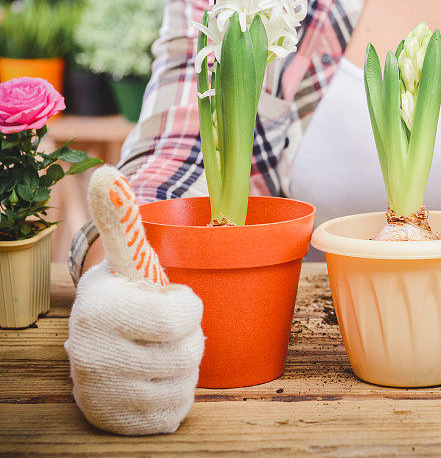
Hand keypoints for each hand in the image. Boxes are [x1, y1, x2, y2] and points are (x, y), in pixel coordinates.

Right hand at [64, 167, 203, 434]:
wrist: (94, 350)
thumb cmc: (124, 300)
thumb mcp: (123, 262)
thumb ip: (121, 222)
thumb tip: (104, 172)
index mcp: (101, 310)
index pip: (181, 316)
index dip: (187, 306)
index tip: (167, 301)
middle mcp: (95, 357)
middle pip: (191, 351)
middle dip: (189, 336)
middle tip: (164, 330)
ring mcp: (107, 395)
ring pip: (188, 380)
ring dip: (184, 364)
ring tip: (158, 351)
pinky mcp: (120, 422)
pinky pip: (177, 409)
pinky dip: (176, 394)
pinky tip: (154, 379)